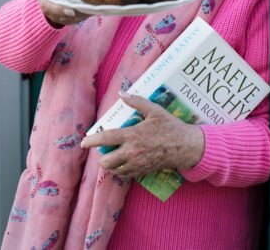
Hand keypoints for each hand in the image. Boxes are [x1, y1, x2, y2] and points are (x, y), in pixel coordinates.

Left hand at [81, 93, 204, 177]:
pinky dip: (121, 170)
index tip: (84, 143)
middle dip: (101, 157)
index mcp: (132, 135)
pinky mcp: (143, 171)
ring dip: (110, 165)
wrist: (186, 147)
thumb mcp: (154, 110)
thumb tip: (122, 93)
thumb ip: (137, 101)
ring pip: (115, 170)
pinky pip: (126, 175)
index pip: (106, 139)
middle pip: (106, 161)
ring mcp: (137, 164)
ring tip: (112, 156)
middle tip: (102, 150)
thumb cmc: (170, 127)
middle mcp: (132, 152)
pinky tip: (124, 163)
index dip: (92, 141)